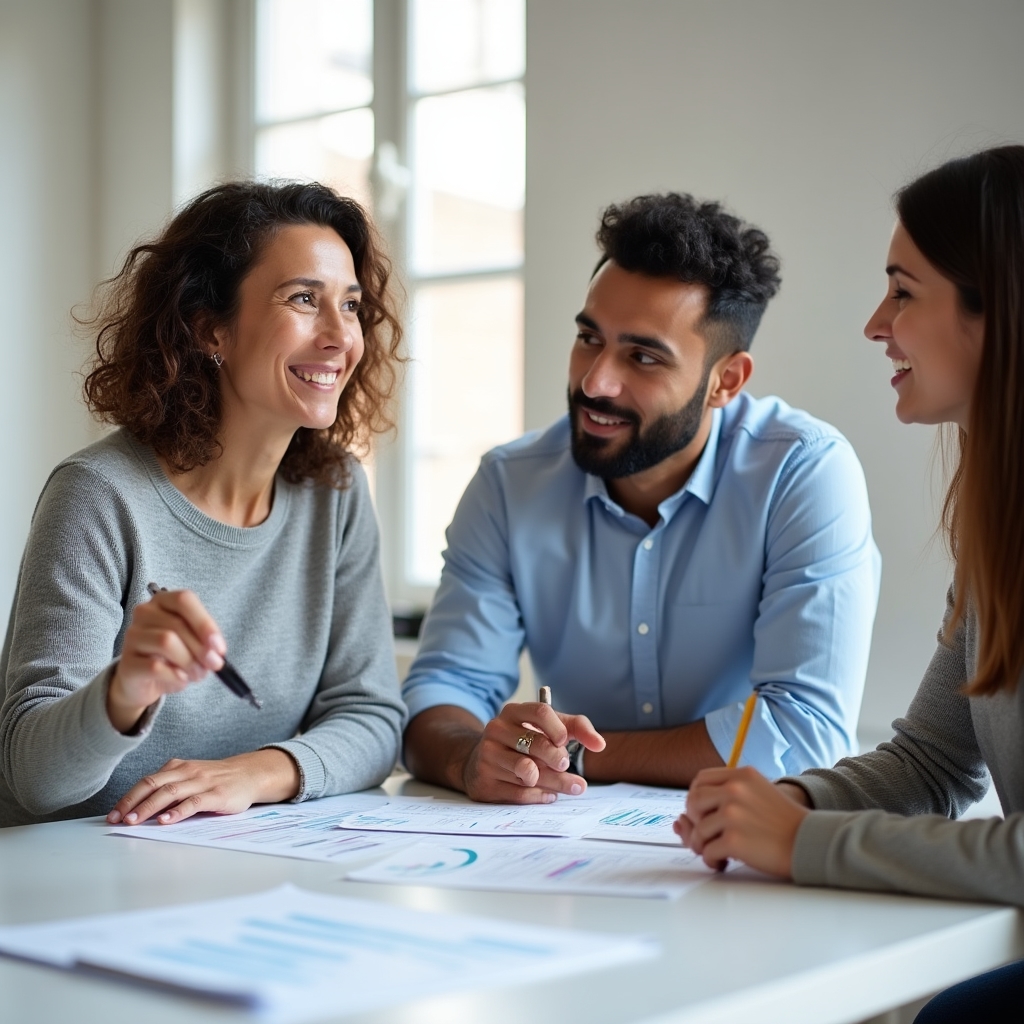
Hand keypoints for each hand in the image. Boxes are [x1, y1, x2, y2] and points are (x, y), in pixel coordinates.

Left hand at [106, 749, 299, 825]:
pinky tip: (166, 820)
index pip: (147, 781)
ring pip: (170, 792)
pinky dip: (178, 811)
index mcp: (178, 767)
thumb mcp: (191, 778)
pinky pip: (194, 802)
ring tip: (134, 821)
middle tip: (117, 819)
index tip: (113, 815)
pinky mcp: (216, 794)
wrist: (251, 774)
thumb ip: (170, 788)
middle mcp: (188, 772)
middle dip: (132, 803)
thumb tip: (140, 810)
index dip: (128, 798)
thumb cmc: (217, 780)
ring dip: (149, 807)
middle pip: (153, 784)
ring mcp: (202, 782)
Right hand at [108, 589, 225, 732]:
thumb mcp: (193, 644)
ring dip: (189, 661)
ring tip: (197, 673)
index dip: (205, 623)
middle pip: (177, 624)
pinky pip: (155, 666)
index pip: (184, 600)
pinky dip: (175, 675)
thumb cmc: (172, 657)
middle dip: (201, 647)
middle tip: (213, 664)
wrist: (143, 681)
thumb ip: (205, 642)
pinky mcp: (127, 662)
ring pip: (166, 641)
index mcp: (163, 601)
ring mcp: (132, 636)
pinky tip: (180, 678)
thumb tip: (216, 652)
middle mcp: (144, 613)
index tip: (219, 646)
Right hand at [459, 701, 605, 803]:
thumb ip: (576, 729)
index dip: (557, 728)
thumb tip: (600, 744)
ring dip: (554, 781)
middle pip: (535, 743)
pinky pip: (519, 793)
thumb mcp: (547, 728)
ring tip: (568, 785)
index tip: (565, 742)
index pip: (540, 712)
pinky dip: (539, 795)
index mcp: (514, 712)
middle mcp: (497, 730)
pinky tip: (549, 793)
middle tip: (566, 765)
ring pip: (527, 771)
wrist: (482, 760)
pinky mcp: (485, 781)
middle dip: (557, 758)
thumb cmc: (523, 741)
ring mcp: (488, 755)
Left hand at [673, 766, 809, 876]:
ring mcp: (733, 814)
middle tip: (706, 836)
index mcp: (742, 776)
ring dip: (703, 845)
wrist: (811, 843)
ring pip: (698, 830)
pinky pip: (707, 851)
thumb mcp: (759, 795)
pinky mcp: (734, 839)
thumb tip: (680, 821)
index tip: (702, 813)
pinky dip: (711, 860)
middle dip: (695, 822)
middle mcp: (735, 790)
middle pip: (693, 802)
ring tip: (717, 853)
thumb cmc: (785, 824)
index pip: (701, 780)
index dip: (696, 798)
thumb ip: (725, 799)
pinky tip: (722, 862)